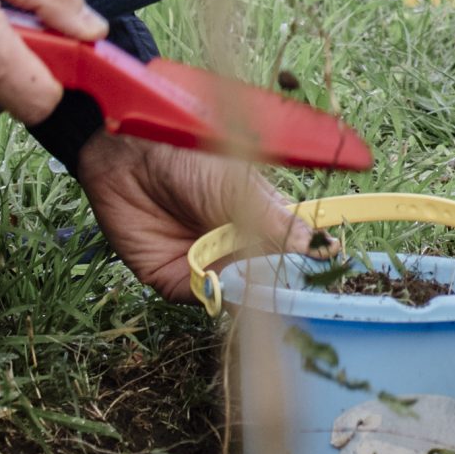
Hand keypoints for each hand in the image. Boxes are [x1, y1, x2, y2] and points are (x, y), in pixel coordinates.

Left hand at [75, 130, 308, 301]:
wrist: (127, 156)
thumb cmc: (190, 157)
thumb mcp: (240, 188)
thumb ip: (276, 223)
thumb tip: (323, 249)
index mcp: (262, 218)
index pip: (294, 249)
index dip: (309, 265)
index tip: (327, 277)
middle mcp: (238, 244)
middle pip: (269, 278)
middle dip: (282, 289)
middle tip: (298, 296)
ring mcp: (208, 263)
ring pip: (239, 293)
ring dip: (250, 297)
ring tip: (264, 293)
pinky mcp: (174, 278)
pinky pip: (202, 297)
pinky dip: (214, 296)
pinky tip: (224, 286)